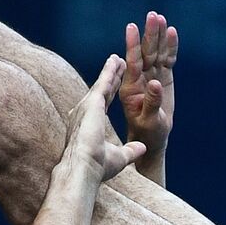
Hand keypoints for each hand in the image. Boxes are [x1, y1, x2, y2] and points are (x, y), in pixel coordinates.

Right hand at [63, 56, 145, 182]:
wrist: (84, 167)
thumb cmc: (97, 166)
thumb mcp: (119, 157)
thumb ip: (130, 150)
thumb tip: (141, 149)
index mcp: (90, 124)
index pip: (104, 104)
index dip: (110, 92)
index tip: (115, 83)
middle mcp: (86, 112)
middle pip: (102, 90)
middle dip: (110, 77)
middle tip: (117, 63)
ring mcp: (88, 106)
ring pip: (102, 83)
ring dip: (110, 70)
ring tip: (118, 58)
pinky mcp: (92, 102)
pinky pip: (104, 82)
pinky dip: (110, 70)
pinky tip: (117, 60)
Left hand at [119, 11, 177, 157]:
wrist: (152, 137)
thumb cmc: (147, 131)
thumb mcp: (149, 120)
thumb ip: (152, 102)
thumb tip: (156, 83)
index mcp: (130, 87)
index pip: (132, 62)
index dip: (132, 45)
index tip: (131, 27)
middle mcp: (139, 78)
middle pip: (145, 52)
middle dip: (149, 35)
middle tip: (152, 16)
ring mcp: (151, 76)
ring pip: (156, 52)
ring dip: (158, 36)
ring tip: (160, 18)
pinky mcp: (162, 77)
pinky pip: (167, 59)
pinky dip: (170, 46)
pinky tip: (172, 32)